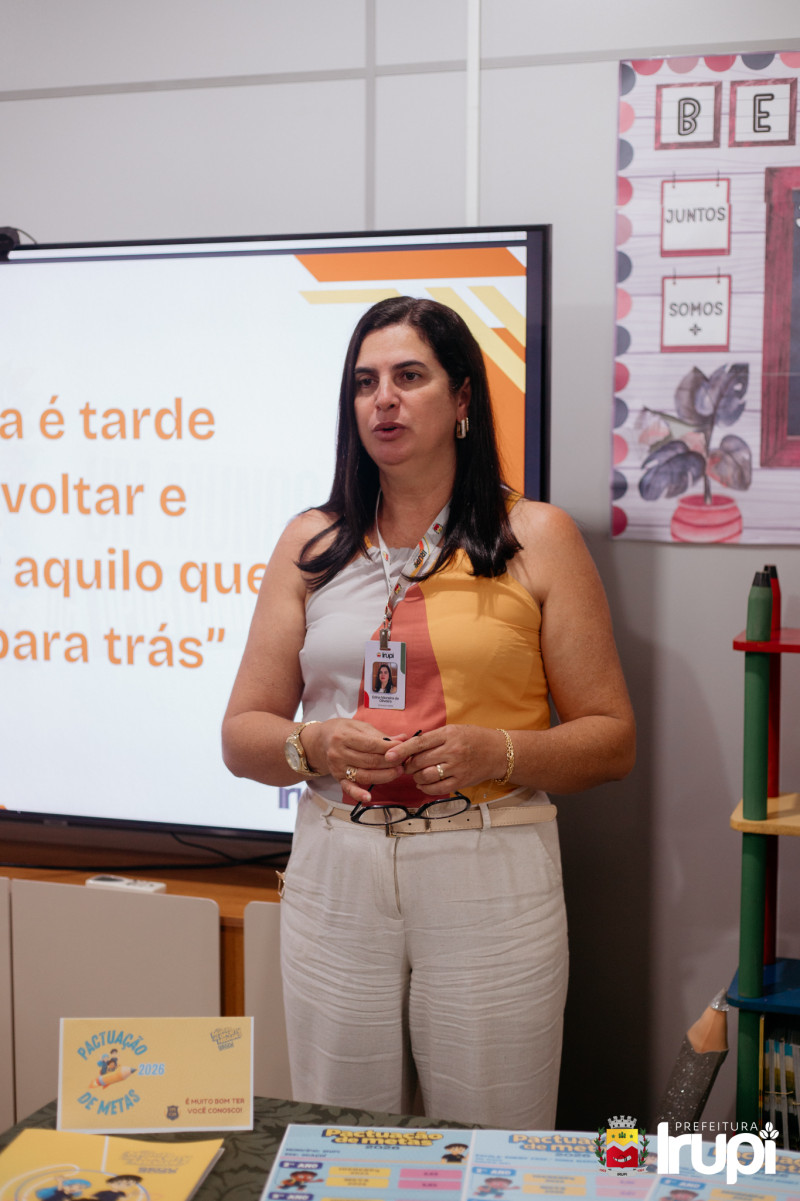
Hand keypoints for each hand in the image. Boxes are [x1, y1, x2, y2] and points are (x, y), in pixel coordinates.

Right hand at [302, 718, 406, 803]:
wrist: (320, 740)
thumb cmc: (342, 731)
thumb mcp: (359, 726)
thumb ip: (380, 735)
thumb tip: (403, 738)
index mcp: (344, 736)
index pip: (371, 744)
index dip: (389, 748)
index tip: (403, 747)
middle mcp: (339, 753)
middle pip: (370, 761)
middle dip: (390, 762)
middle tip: (404, 761)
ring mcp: (338, 767)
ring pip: (364, 775)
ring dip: (384, 776)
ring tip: (398, 772)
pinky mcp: (338, 778)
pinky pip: (348, 788)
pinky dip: (358, 793)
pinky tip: (368, 797)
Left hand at [384, 725, 508, 795]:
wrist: (498, 752)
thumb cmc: (473, 738)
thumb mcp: (453, 730)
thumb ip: (433, 738)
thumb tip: (408, 747)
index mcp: (448, 735)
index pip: (419, 742)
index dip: (402, 750)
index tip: (389, 756)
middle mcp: (452, 751)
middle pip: (420, 761)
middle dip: (408, 765)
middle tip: (406, 765)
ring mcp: (457, 768)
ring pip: (426, 776)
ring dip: (416, 777)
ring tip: (416, 774)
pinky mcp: (461, 781)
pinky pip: (437, 788)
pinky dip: (425, 787)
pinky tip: (423, 783)